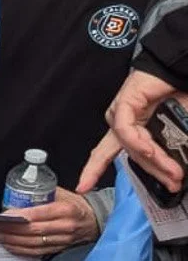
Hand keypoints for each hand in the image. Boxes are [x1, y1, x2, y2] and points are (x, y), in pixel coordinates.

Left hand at [0, 187, 99, 256]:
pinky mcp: (61, 249)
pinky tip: (11, 247)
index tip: (5, 215)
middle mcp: (66, 226)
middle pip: (34, 230)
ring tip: (0, 237)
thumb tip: (18, 193)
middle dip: (12, 230)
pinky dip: (23, 250)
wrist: (95, 220)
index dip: (20, 216)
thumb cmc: (75, 205)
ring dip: (14, 242)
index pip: (40, 214)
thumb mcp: (63, 194)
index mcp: (66, 210)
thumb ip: (43, 193)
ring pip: (35, 243)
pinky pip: (39, 252)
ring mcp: (64, 240)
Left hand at [82, 67, 186, 191]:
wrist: (178, 72)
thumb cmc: (178, 97)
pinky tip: (152, 152)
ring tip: (174, 173)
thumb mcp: (175, 128)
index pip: (105, 153)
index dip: (93, 170)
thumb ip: (170, 146)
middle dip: (154, 172)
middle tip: (173, 184)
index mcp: (127, 130)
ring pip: (131, 145)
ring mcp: (120, 113)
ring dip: (156, 162)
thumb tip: (176, 171)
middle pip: (131, 154)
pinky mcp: (124, 104)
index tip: (82, 187)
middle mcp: (120, 123)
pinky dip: (139, 143)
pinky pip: (126, 130)